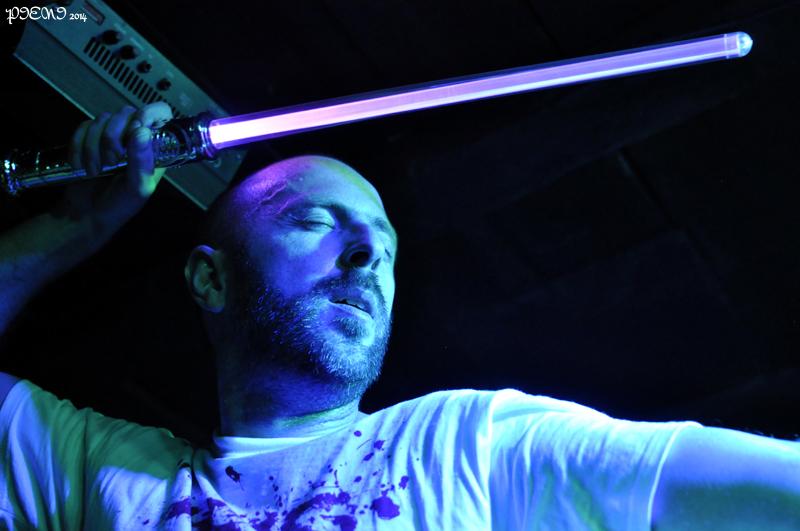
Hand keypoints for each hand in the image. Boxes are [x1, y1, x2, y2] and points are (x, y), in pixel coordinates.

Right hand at [62, 102, 172, 227]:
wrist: (87, 214)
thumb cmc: (120, 205)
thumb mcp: (138, 188)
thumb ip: (142, 161)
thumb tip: (141, 132)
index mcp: (154, 147)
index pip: (160, 113)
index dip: (148, 113)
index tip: (135, 129)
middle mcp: (135, 138)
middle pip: (126, 113)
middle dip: (113, 137)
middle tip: (111, 162)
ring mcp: (112, 136)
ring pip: (101, 120)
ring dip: (93, 147)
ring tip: (96, 171)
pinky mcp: (89, 138)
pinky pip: (83, 127)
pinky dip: (78, 146)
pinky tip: (80, 165)